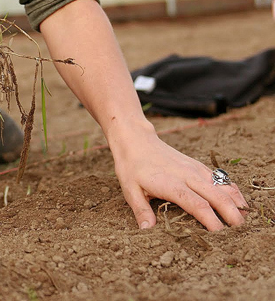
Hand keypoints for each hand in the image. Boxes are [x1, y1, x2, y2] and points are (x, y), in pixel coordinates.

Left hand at [110, 121, 247, 230]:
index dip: (210, 219)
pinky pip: (220, 178)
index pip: (197, 204)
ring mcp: (195, 169)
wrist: (136, 140)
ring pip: (222, 185)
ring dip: (235, 202)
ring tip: (243, 219)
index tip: (219, 234)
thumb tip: (147, 230)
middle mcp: (187, 176)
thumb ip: (141, 210)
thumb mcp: (130, 189)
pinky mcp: (198, 166)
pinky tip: (238, 202)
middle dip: (231, 213)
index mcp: (171, 184)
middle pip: (217, 196)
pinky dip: (232, 190)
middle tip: (239, 231)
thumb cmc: (132, 167)